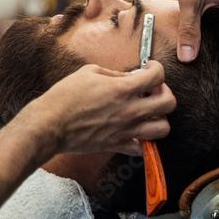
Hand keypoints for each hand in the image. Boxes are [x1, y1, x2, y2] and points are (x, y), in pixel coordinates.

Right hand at [21, 60, 175, 156]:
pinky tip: (134, 131)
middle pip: (169, 103)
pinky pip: (142, 148)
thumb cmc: (65, 96)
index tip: (150, 69)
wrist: (50, 124)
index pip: (158, 77)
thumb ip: (115, 73)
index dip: (157, 69)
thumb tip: (132, 77)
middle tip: (152, 90)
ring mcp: (125, 130)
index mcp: (122, 89)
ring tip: (148, 112)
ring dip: (159, 118)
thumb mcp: (89, 72)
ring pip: (163, 129)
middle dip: (165, 93)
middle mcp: (129, 110)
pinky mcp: (117, 145)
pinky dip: (143, 141)